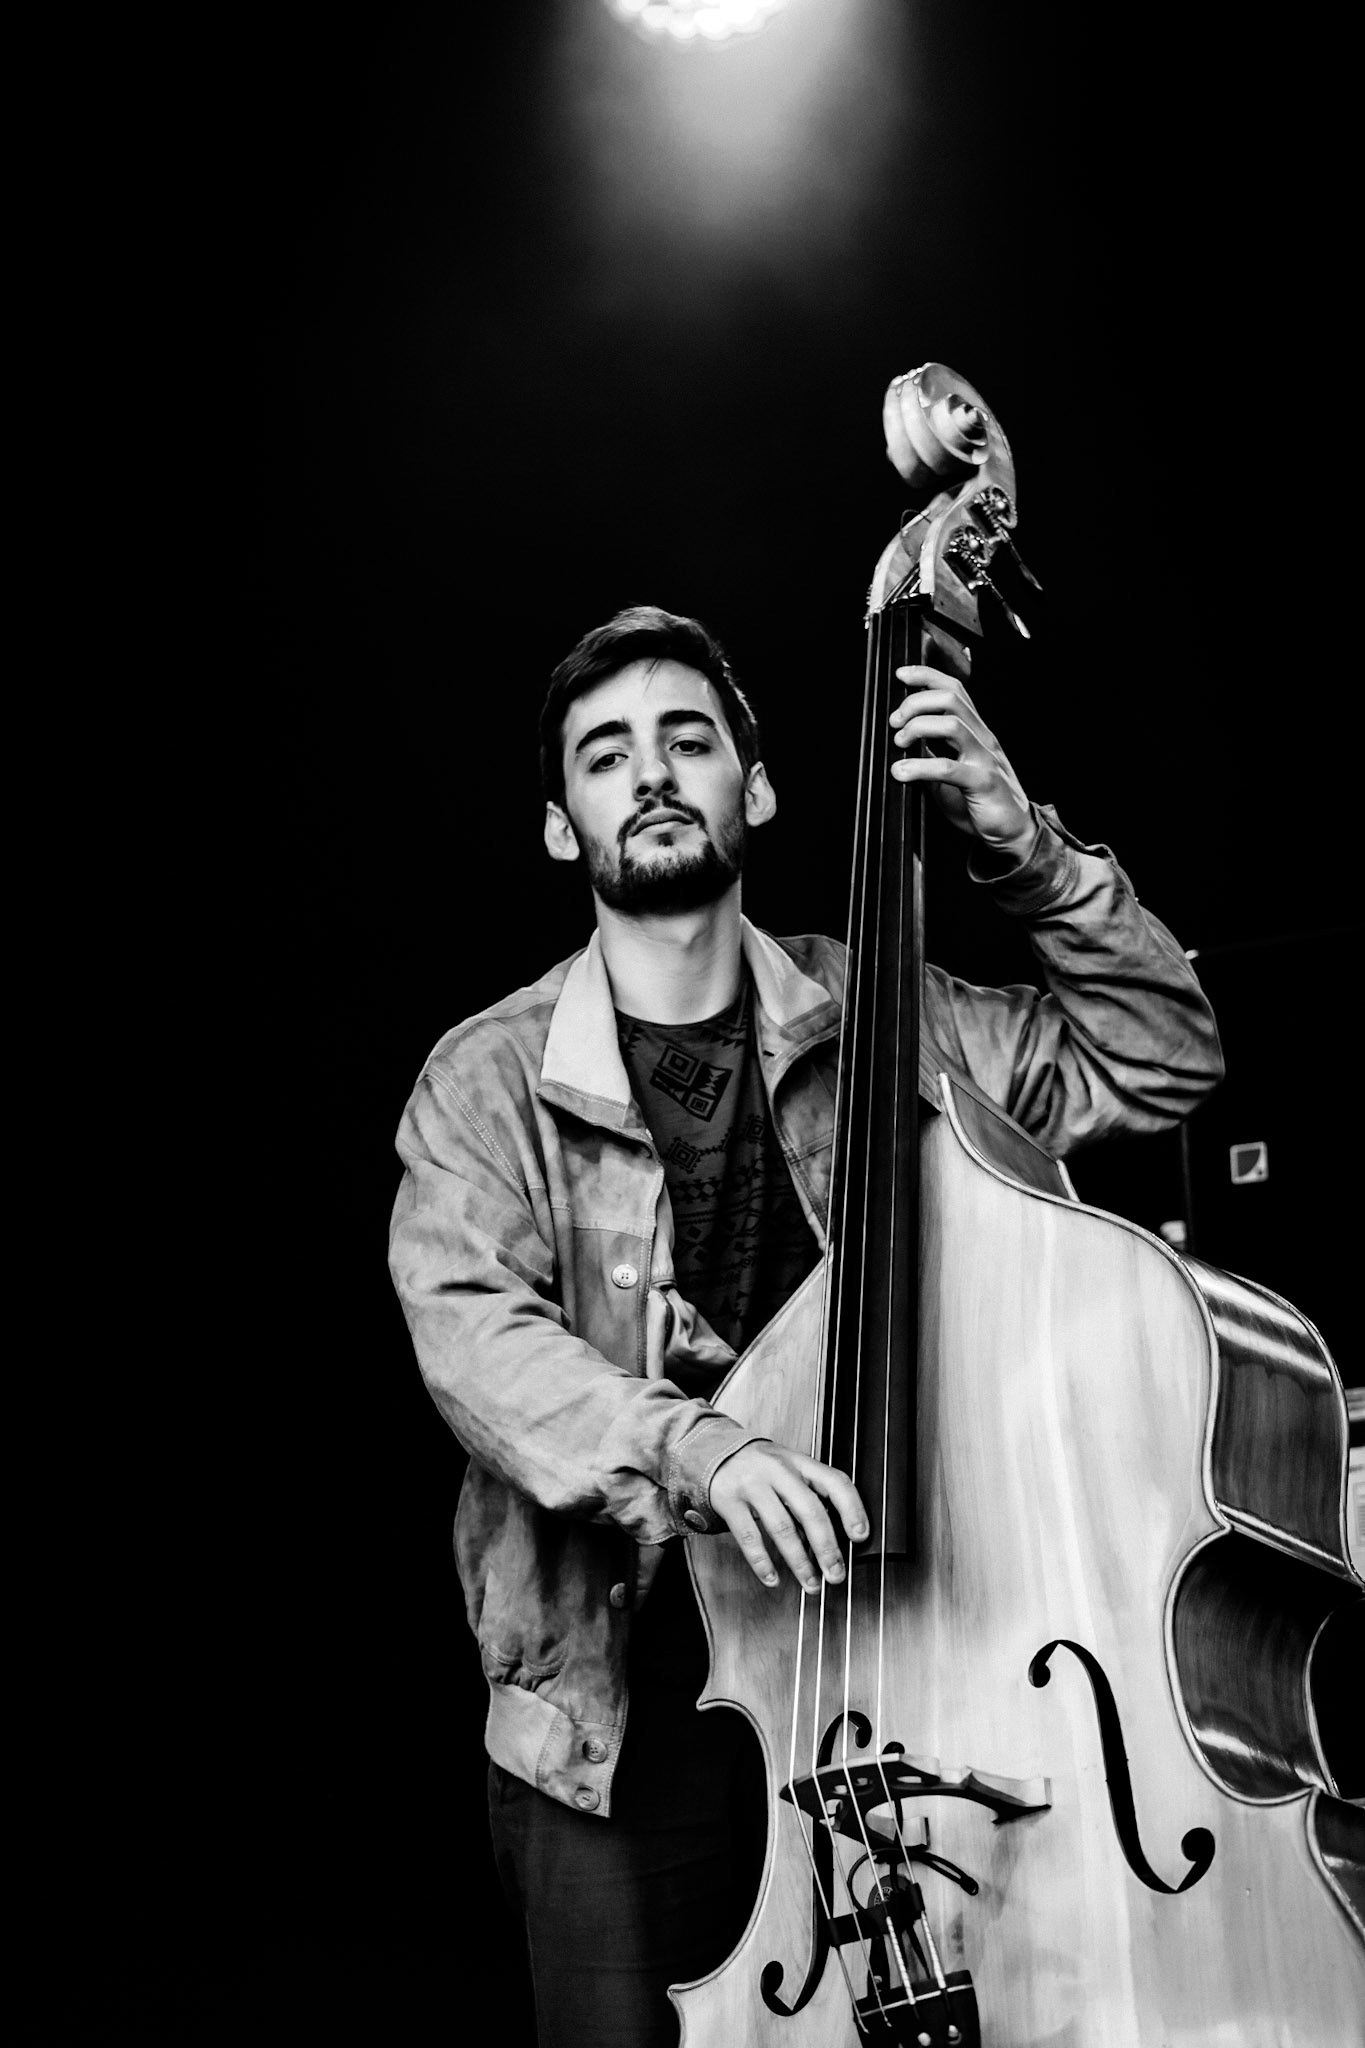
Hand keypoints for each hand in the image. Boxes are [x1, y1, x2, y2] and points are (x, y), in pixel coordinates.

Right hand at [707, 1443, 868, 1591]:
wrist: (712, 1452)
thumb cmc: (761, 1468)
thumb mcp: (789, 1469)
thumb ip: (809, 1495)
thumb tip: (835, 1538)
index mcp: (799, 1462)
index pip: (834, 1481)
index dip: (852, 1508)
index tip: (860, 1536)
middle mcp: (778, 1470)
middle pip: (809, 1510)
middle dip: (826, 1547)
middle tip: (836, 1574)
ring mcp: (752, 1484)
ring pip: (782, 1527)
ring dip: (800, 1562)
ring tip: (811, 1583)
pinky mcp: (728, 1501)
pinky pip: (749, 1537)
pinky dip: (763, 1562)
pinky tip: (773, 1578)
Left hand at [889, 665, 1037, 864]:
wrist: (1013, 833)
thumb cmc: (981, 801)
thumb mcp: (949, 773)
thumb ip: (930, 755)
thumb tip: (899, 744)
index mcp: (976, 731)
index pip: (954, 689)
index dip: (926, 676)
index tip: (901, 674)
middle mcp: (982, 738)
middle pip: (950, 699)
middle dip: (915, 703)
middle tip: (895, 723)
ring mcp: (985, 758)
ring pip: (951, 725)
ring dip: (917, 729)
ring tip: (900, 744)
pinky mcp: (984, 782)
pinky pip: (950, 768)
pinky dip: (920, 767)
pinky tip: (902, 773)